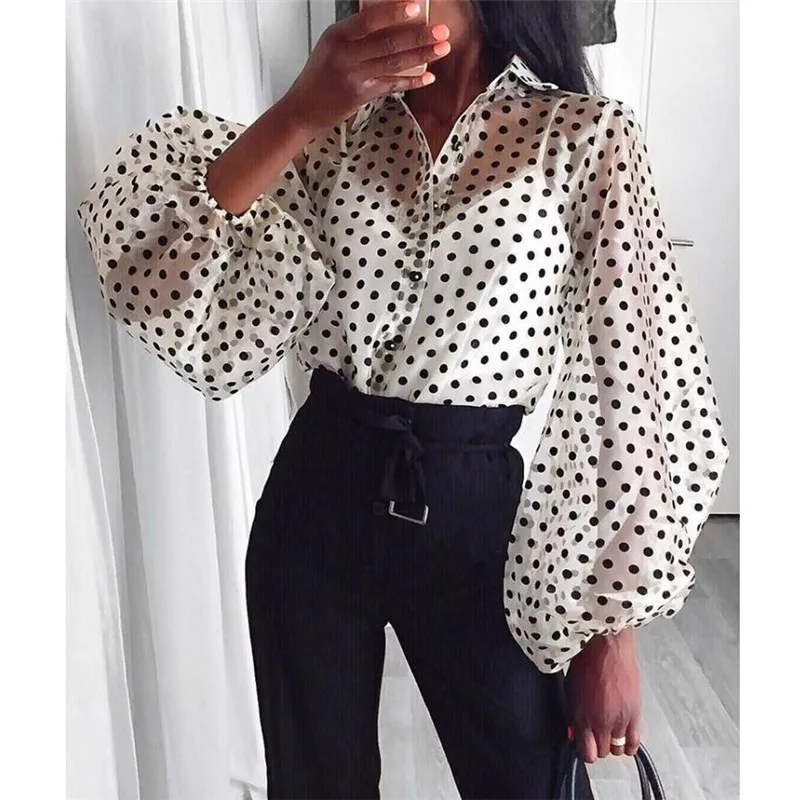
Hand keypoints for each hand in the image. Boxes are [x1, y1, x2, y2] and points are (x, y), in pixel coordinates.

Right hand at [283, 1, 450, 133]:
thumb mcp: (332, 46)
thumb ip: (358, 35)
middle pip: (388, 42)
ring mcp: (354, 77)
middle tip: (442, 31)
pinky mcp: (361, 95)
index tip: (417, 7)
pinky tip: (428, 76)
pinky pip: (391, 85)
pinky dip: (412, 81)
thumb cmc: (320, 75)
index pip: (369, 20)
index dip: (395, 13)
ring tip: (442, 48)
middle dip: (419, 36)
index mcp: (337, 35)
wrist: (303, 108)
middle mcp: (345, 55)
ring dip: (422, 56)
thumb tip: (394, 22)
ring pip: (394, 63)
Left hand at [565, 628, 641, 762]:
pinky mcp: (635, 712)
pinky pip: (635, 741)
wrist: (606, 645)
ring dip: (614, 742)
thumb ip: (573, 715)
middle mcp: (601, 722)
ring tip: (610, 730)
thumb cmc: (586, 661)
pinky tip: (625, 737)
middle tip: (596, 733)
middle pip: (603, 752)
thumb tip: (574, 733)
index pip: (586, 753)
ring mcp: (619, 719)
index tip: (585, 744)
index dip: (585, 750)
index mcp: (582, 716)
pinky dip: (630, 743)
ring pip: (618, 748)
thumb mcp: (571, 690)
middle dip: (598, 745)